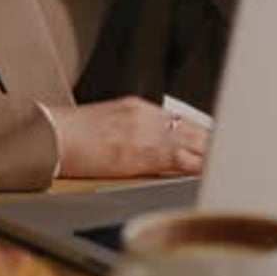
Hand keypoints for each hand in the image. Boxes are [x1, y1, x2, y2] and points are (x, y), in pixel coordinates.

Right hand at [48, 96, 208, 178]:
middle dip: (209, 139)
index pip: (178, 117)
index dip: (198, 130)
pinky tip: (204, 169)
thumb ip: (131, 127)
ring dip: (207, 151)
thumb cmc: (71, 133)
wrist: (51, 135)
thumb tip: (147, 140)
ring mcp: (143, 133)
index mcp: (135, 106)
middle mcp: (144, 115)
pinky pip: (176, 157)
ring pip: (189, 141)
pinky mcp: (138, 153)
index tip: (210, 137)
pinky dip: (193, 163)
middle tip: (225, 149)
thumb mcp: (106, 121)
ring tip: (222, 160)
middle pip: (190, 127)